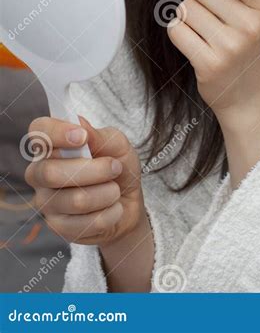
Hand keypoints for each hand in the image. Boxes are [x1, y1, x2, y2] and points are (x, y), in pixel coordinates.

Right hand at [24, 115, 144, 247]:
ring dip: (107, 193)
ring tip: (115, 190)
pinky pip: (84, 223)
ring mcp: (46, 201)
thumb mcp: (117, 145)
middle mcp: (40, 172)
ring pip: (75, 200)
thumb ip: (100, 135)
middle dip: (94, 170)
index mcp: (52, 146)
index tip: (82, 137)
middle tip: (115, 167)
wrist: (128, 202)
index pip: (39, 131)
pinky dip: (109, 213)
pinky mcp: (57, 226)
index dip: (56, 132)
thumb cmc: (117, 166)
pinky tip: (112, 208)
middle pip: (50, 172)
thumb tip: (80, 124)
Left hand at [168, 0, 259, 124]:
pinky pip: (176, 31)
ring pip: (184, 8)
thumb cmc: (245, 48)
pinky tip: (197, 48)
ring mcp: (231, 45)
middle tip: (213, 20)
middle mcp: (251, 23)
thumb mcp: (254, 15)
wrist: (249, 99)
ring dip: (187, 19)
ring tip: (207, 37)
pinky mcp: (210, 63)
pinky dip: (180, 36)